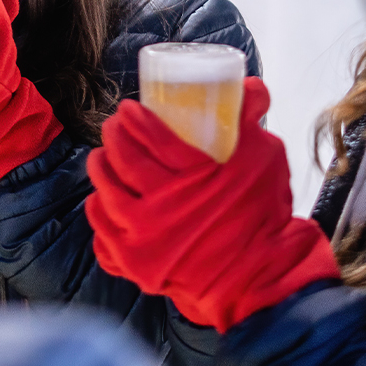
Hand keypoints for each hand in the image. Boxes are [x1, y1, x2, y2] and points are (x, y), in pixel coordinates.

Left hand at [85, 77, 339, 331]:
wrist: (259, 279)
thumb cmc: (263, 215)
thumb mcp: (264, 159)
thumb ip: (252, 120)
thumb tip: (249, 86)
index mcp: (192, 177)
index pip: (150, 137)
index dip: (134, 118)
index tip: (129, 109)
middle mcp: (160, 207)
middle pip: (121, 162)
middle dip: (113, 137)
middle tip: (115, 127)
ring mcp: (143, 239)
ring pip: (106, 194)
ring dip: (100, 170)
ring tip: (102, 157)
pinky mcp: (134, 264)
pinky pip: (102, 234)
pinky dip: (100, 212)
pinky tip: (102, 200)